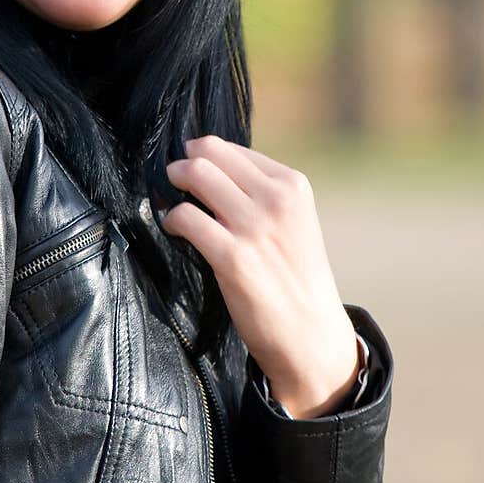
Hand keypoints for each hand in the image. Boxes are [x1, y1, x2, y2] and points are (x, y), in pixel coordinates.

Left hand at [162, 136, 359, 418]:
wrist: (312, 334)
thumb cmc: (295, 277)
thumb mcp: (293, 221)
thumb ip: (261, 193)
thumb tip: (209, 167)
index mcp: (293, 185)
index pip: (230, 149)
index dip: (203, 155)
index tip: (192, 166)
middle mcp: (276, 199)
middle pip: (207, 154)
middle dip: (183, 163)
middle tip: (174, 178)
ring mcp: (254, 227)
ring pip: (195, 175)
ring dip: (174, 184)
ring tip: (172, 201)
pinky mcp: (233, 257)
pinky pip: (185, 216)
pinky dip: (171, 219)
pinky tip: (174, 229)